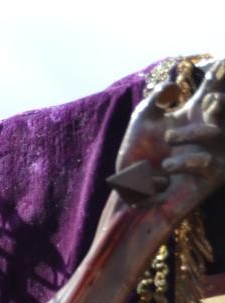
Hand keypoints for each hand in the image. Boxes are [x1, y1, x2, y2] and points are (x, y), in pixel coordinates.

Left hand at [111, 59, 224, 218]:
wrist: (132, 193)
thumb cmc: (137, 158)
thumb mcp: (141, 123)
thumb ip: (154, 100)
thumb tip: (171, 84)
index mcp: (194, 114)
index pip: (212, 88)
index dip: (218, 74)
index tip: (217, 64)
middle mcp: (208, 130)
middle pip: (222, 107)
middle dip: (220, 101)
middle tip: (210, 99)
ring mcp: (212, 153)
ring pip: (217, 132)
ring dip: (193, 133)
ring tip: (167, 138)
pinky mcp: (210, 177)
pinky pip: (209, 162)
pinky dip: (185, 162)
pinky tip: (166, 169)